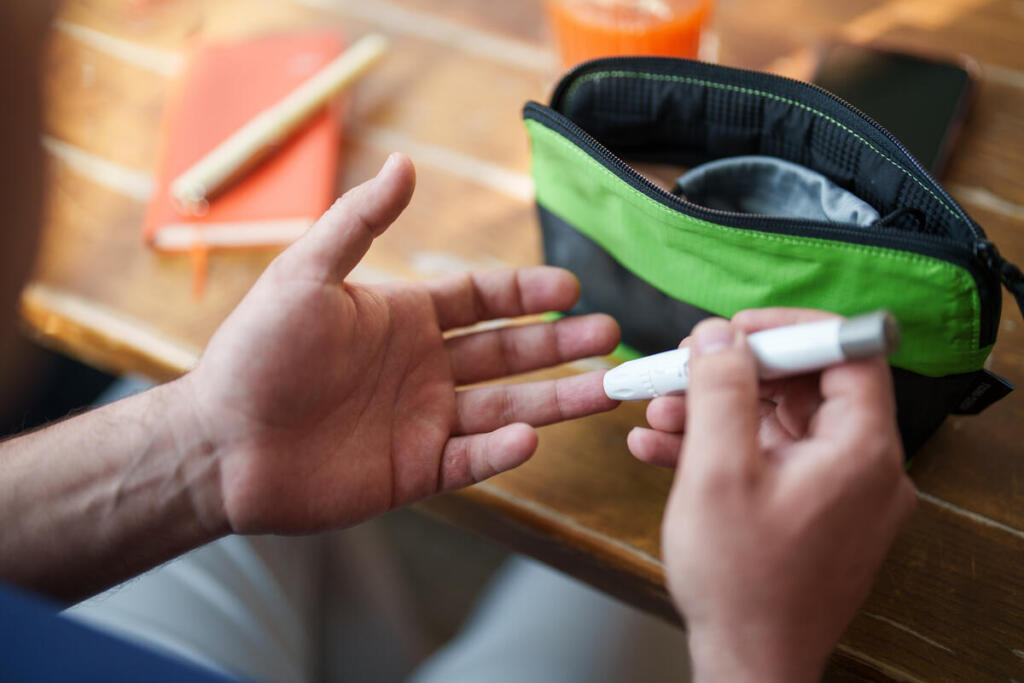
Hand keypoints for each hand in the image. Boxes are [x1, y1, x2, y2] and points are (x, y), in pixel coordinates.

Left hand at [182, 154, 619, 534]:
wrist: (219, 444)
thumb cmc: (256, 353)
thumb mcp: (305, 274)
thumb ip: (359, 222)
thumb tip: (406, 162)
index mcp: (404, 318)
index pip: (482, 299)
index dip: (527, 292)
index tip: (570, 287)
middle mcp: (423, 368)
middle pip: (509, 352)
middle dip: (561, 342)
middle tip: (611, 335)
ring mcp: (422, 421)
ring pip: (506, 407)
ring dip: (557, 398)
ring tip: (607, 389)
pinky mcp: (414, 471)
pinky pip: (471, 459)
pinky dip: (503, 452)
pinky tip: (533, 437)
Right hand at [629, 311, 916, 681]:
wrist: (748, 665)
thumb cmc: (742, 584)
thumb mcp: (717, 472)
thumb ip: (720, 391)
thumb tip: (718, 336)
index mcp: (861, 452)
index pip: (847, 353)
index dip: (788, 331)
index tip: (735, 329)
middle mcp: (863, 469)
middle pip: (805, 387)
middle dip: (734, 374)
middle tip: (683, 369)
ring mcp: (838, 494)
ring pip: (779, 424)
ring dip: (716, 412)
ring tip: (660, 413)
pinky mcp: (812, 514)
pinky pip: (770, 460)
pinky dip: (722, 449)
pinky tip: (664, 448)